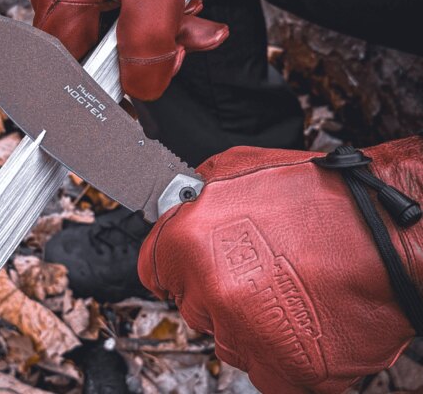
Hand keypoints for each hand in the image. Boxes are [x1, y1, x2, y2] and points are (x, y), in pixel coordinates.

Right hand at [28, 0, 243, 99]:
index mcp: (61, 3)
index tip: (148, 78)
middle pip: (101, 49)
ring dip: (163, 28)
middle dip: (149, 51)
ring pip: (120, 25)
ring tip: (193, 15)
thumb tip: (144, 88)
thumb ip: (146, 47)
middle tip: (184, 42)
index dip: (112, 84)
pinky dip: (158, 4)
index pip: (73, 72)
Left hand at [138, 137, 422, 392]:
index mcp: (189, 241)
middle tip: (253, 271)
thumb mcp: (238, 166)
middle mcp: (211, 290)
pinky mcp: (286, 368)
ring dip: (248, 323)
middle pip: (192, 307)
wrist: (384, 227)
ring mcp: (248, 333)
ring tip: (284, 290)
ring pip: (228, 341)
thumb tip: (179, 206)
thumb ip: (195, 192)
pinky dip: (279, 352)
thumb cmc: (316, 194)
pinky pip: (265, 370)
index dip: (172, 267)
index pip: (151, 270)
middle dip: (215, 291)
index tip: (185, 269)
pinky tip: (299, 318)